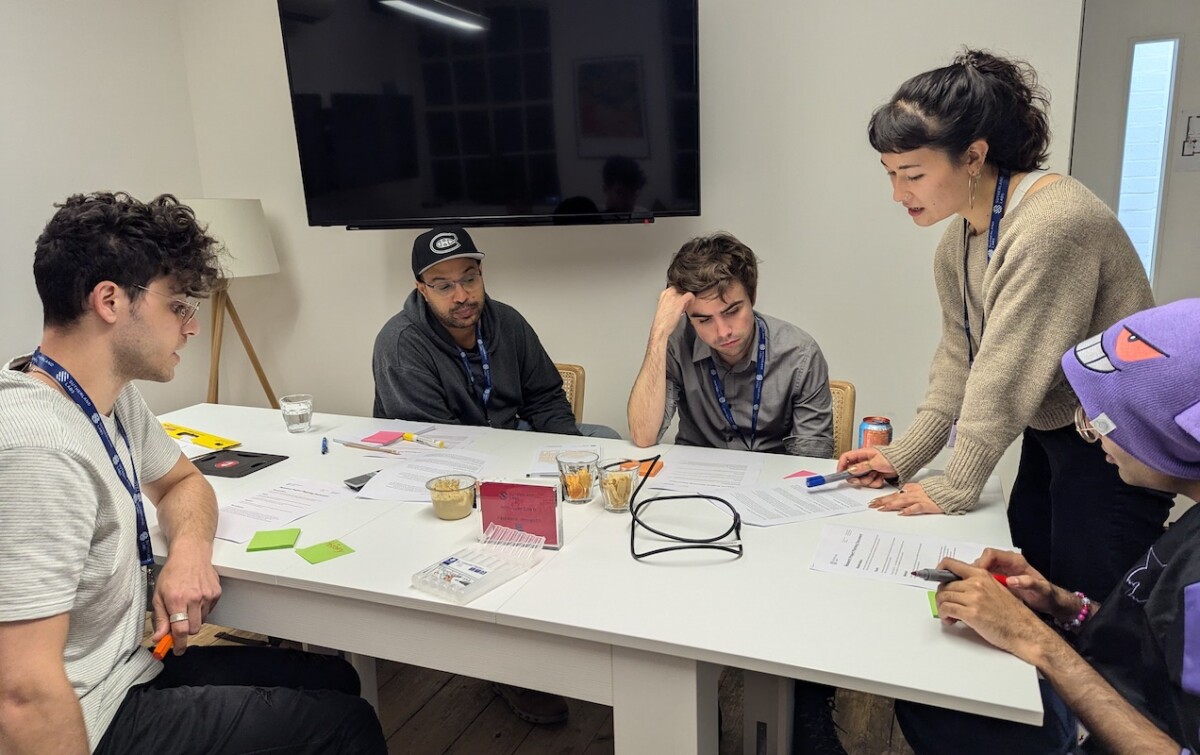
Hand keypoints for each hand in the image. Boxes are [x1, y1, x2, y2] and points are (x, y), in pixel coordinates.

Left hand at [149, 545, 220, 654]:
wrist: (191, 554)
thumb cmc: (173, 572)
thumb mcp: (158, 594)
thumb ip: (160, 618)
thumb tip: (159, 637)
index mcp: (177, 599)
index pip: (180, 630)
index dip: (178, 644)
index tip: (177, 650)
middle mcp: (194, 598)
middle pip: (193, 629)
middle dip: (185, 630)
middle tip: (178, 624)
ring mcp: (208, 596)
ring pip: (201, 621)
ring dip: (193, 618)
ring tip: (187, 604)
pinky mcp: (216, 593)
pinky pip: (209, 611)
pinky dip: (202, 609)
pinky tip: (196, 597)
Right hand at [649, 288, 694, 340]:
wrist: (661, 329)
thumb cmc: (663, 321)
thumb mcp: (665, 307)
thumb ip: (671, 301)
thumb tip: (679, 301)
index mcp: (664, 294)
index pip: (676, 288)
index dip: (681, 294)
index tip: (682, 301)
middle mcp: (668, 293)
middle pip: (682, 289)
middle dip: (684, 296)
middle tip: (684, 305)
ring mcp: (674, 296)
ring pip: (686, 291)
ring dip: (688, 299)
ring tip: (685, 307)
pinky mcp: (679, 301)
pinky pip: (690, 295)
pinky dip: (692, 299)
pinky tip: (690, 304)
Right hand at [836, 446, 894, 488]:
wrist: (905, 462)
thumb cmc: (893, 458)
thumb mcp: (875, 462)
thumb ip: (862, 467)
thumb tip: (851, 470)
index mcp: (863, 454)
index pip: (846, 458)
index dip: (841, 465)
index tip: (841, 473)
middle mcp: (864, 462)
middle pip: (853, 472)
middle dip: (858, 478)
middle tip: (863, 479)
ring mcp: (869, 469)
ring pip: (862, 479)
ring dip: (869, 480)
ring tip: (876, 476)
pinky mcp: (875, 475)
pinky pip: (870, 482)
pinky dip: (875, 482)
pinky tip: (881, 478)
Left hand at [867, 482, 941, 514]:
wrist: (951, 488)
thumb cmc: (937, 489)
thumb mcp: (921, 487)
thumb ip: (911, 488)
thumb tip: (902, 490)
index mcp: (911, 489)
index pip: (894, 494)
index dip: (883, 497)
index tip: (873, 501)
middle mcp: (913, 493)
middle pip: (895, 497)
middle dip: (882, 501)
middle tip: (871, 505)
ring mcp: (920, 498)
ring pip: (902, 501)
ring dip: (891, 505)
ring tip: (882, 508)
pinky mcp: (927, 505)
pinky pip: (916, 507)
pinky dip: (909, 510)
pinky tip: (902, 513)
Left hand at [934, 558, 1057, 661]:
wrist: (1025, 631)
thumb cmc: (1013, 614)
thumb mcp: (996, 589)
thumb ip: (977, 584)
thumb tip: (957, 586)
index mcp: (982, 575)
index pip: (951, 564)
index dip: (939, 570)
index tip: (934, 577)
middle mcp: (976, 584)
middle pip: (944, 584)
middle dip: (942, 596)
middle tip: (946, 605)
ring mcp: (974, 598)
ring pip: (943, 597)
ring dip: (942, 608)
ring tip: (949, 615)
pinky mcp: (972, 613)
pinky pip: (946, 610)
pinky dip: (944, 616)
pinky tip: (951, 621)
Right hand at [972, 548, 1060, 615]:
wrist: (1048, 600)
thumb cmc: (1045, 594)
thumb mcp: (1040, 590)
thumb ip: (1028, 583)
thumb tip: (1012, 580)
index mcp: (1015, 561)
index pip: (991, 554)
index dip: (981, 562)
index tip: (977, 575)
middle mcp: (1006, 563)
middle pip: (982, 560)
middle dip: (973, 571)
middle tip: (968, 584)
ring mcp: (1001, 570)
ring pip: (980, 568)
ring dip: (973, 577)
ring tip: (971, 590)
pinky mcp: (998, 578)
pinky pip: (982, 576)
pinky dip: (976, 583)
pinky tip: (976, 593)